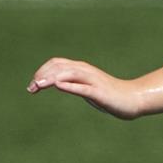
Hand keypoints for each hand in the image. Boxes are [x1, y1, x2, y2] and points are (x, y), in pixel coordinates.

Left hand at [26, 57, 146, 119]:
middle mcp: (85, 71)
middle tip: (30, 88)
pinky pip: (82, 87)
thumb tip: (55, 83)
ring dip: (51, 79)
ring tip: (38, 85)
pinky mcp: (99, 92)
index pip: (56, 63)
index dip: (41, 71)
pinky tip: (58, 86)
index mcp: (81, 69)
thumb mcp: (86, 87)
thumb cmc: (108, 94)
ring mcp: (92, 80)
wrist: (132, 98)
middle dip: (42, 76)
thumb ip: (73, 83)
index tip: (32, 85)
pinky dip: (69, 85)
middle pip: (59, 67)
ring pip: (68, 74)